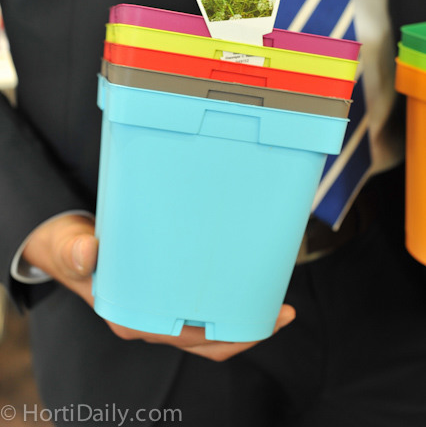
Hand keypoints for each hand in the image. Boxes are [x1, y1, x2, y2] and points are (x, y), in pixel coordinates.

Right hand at [23, 214, 295, 360]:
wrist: (64, 246)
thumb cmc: (69, 248)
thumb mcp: (68, 245)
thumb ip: (75, 250)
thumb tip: (90, 253)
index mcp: (130, 317)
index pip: (184, 336)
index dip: (223, 334)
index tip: (258, 321)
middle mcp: (147, 322)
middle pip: (204, 339)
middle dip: (244, 331)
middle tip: (281, 312)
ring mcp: (156, 312)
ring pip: (206, 330)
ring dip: (240, 322)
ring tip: (274, 304)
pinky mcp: (162, 296)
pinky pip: (199, 310)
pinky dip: (224, 306)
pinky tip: (243, 286)